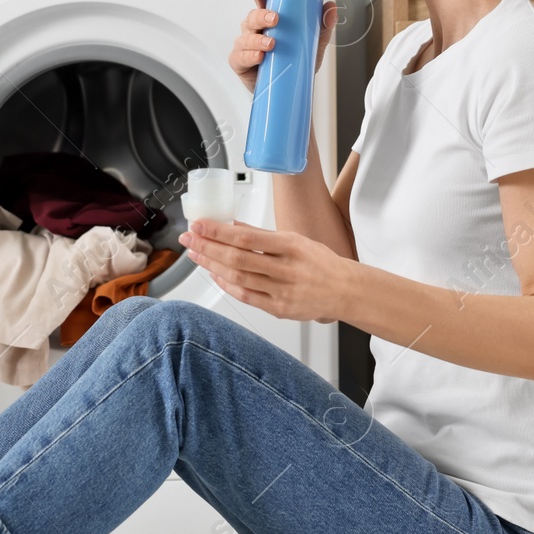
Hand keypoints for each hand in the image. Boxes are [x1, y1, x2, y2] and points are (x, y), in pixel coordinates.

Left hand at [178, 218, 346, 322]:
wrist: (344, 290)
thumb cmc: (320, 263)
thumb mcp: (294, 240)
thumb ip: (262, 235)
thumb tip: (232, 225)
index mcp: (290, 246)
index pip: (246, 238)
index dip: (218, 231)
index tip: (199, 224)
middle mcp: (286, 269)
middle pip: (237, 258)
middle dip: (208, 247)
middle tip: (189, 238)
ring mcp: (282, 291)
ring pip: (238, 278)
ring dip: (212, 265)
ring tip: (197, 254)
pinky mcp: (280, 309)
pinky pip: (247, 297)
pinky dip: (227, 285)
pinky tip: (215, 275)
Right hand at [228, 0, 338, 93]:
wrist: (289, 90)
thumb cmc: (294, 62)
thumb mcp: (314, 42)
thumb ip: (323, 25)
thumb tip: (330, 7)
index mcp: (269, 18)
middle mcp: (255, 28)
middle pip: (253, 15)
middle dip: (262, 15)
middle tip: (275, 18)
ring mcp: (246, 45)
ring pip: (246, 36)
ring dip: (257, 38)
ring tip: (271, 43)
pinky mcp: (240, 62)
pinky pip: (240, 56)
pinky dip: (250, 56)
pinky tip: (259, 57)